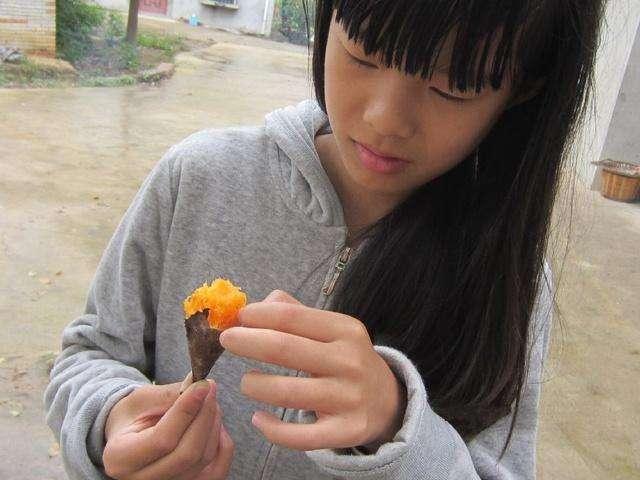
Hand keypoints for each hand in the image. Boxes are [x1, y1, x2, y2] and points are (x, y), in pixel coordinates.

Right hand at [103, 379, 233, 479]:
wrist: (129, 437)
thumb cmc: (133, 415)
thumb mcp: (142, 399)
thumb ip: (170, 394)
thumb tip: (202, 388)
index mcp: (121, 458)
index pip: (163, 439)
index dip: (187, 411)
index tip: (203, 386)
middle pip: (188, 453)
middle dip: (205, 416)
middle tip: (210, 389)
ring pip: (204, 460)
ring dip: (214, 425)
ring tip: (209, 402)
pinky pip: (217, 472)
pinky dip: (223, 446)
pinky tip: (216, 425)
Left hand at [219, 290, 405, 450]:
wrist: (387, 401)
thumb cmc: (344, 358)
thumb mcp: (331, 329)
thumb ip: (294, 313)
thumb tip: (255, 306)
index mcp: (345, 330)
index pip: (292, 317)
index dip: (258, 315)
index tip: (238, 318)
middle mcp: (349, 361)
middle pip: (284, 349)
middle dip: (246, 342)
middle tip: (226, 341)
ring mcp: (349, 398)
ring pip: (285, 393)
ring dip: (253, 386)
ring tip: (246, 383)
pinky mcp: (345, 432)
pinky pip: (298, 436)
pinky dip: (270, 428)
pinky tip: (258, 418)